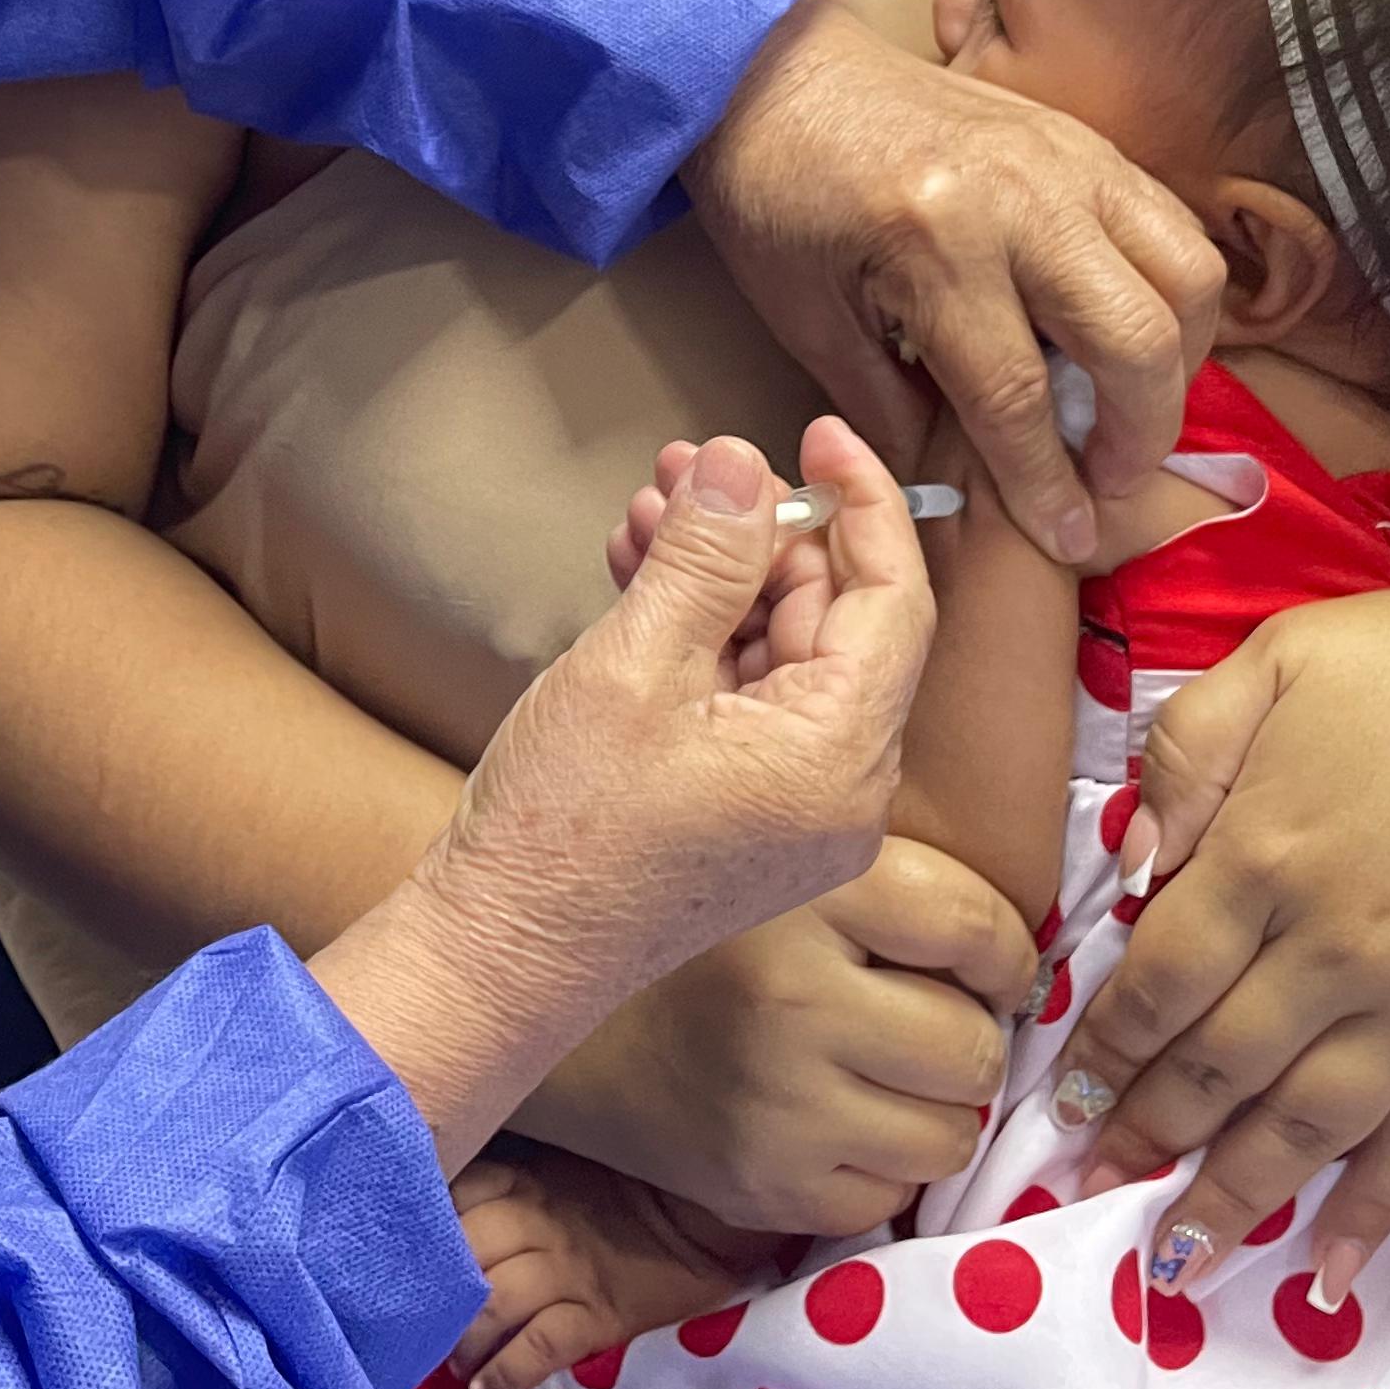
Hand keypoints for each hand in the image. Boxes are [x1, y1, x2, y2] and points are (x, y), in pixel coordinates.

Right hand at [445, 422, 936, 1008]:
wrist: (497, 956)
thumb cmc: (559, 832)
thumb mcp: (632, 665)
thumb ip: (703, 556)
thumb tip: (744, 463)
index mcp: (838, 760)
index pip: (892, 599)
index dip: (861, 501)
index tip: (817, 432)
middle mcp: (841, 793)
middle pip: (837, 621)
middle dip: (764, 533)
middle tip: (689, 469)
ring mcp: (796, 810)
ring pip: (785, 653)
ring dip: (720, 575)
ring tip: (645, 512)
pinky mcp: (748, 816)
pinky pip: (750, 699)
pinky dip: (702, 634)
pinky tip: (640, 574)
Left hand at [449, 1148, 796, 1388]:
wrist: (704, 1219)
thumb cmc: (624, 1192)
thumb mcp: (559, 1169)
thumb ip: (506, 1183)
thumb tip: (440, 1208)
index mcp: (525, 1179)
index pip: (453, 1198)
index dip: (422, 1233)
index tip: (401, 1265)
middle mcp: (537, 1220)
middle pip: (464, 1254)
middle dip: (435, 1296)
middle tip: (421, 1329)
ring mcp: (570, 1269)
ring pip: (494, 1301)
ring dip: (464, 1340)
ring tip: (455, 1365)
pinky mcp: (602, 1314)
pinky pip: (542, 1345)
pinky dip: (507, 1373)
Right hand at [527, 832, 1034, 1236]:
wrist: (553, 1006)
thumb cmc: (701, 928)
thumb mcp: (786, 863)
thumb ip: (897, 882)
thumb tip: (1026, 957)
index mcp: (808, 891)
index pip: (978, 932)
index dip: (1000, 956)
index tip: (977, 962)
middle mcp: (795, 998)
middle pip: (977, 1049)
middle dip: (963, 1040)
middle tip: (913, 1022)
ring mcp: (779, 1103)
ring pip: (951, 1134)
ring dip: (931, 1110)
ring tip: (875, 1076)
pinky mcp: (761, 1186)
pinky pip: (888, 1197)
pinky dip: (876, 1166)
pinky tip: (828, 1123)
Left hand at [684, 0, 1220, 562]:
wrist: (769, 71)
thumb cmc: (774, 198)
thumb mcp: (808, 320)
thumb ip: (888, 411)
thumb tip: (954, 494)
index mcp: (938, 246)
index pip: (1020, 395)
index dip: (1051, 483)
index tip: (1072, 539)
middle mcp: (1023, 199)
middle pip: (1135, 336)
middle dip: (1142, 431)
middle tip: (1114, 482)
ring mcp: (1068, 157)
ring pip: (1186, 272)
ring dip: (1179, 359)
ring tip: (1135, 409)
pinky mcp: (1083, 138)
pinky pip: (1171, 222)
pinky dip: (1175, 290)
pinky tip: (1136, 333)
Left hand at [1044, 572, 1389, 1303]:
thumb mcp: (1282, 660)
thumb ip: (1187, 754)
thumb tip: (1131, 870)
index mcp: (1270, 854)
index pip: (1160, 980)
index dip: (1105, 1048)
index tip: (1066, 1096)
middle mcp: (1340, 950)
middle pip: (1219, 1067)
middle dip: (1148, 1134)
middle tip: (1089, 1184)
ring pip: (1307, 1127)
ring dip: (1234, 1196)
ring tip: (1174, 1253)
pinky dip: (1370, 1214)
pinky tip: (1326, 1269)